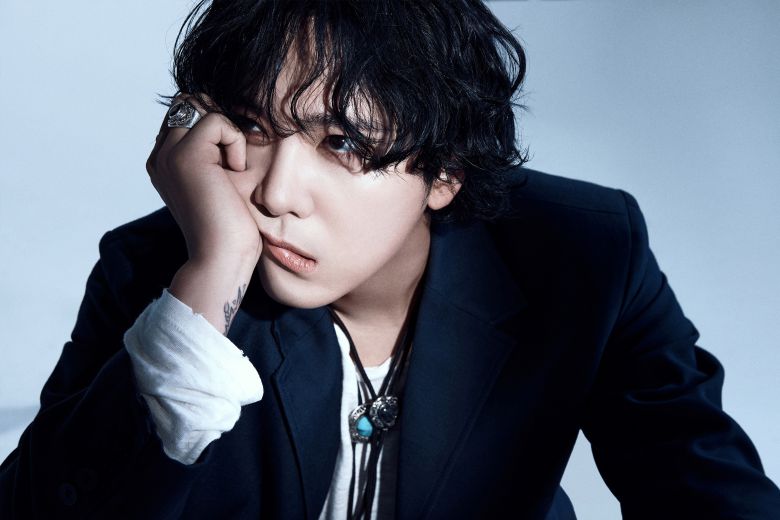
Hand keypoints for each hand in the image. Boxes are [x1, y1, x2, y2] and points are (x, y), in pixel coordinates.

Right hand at [146, 95, 260, 265]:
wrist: (221, 257)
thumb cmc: (230, 226)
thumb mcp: (221, 182)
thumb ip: (214, 154)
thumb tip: (228, 123)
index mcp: (164, 161)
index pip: (187, 113)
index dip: (216, 126)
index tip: (232, 160)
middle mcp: (160, 155)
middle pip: (191, 101)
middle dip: (221, 121)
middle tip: (234, 159)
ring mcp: (168, 154)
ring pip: (202, 106)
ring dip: (228, 132)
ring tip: (233, 167)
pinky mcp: (185, 155)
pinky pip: (217, 120)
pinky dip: (235, 142)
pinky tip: (235, 171)